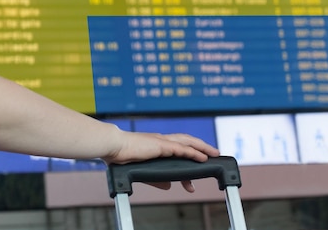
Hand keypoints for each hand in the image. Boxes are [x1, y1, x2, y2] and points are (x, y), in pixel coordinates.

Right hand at [102, 131, 219, 191]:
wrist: (113, 146)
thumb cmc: (121, 156)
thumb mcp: (143, 171)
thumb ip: (157, 179)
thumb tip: (169, 186)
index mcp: (156, 145)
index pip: (177, 150)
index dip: (189, 160)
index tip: (193, 174)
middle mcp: (161, 140)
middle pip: (186, 142)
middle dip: (201, 148)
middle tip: (213, 155)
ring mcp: (162, 141)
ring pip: (188, 142)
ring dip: (202, 147)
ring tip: (214, 153)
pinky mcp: (162, 145)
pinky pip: (182, 149)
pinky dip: (194, 152)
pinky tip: (202, 157)